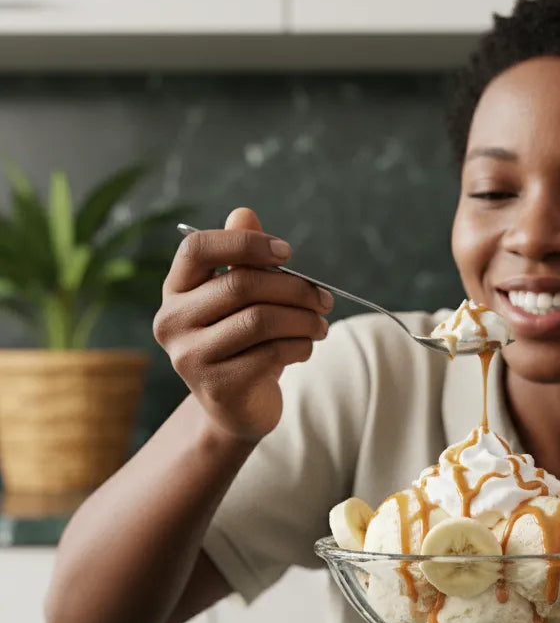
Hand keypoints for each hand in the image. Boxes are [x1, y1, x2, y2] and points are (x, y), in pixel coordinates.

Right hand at [153, 207, 333, 442]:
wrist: (236, 409)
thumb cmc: (243, 344)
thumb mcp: (243, 300)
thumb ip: (242, 258)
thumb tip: (244, 213)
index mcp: (176, 289)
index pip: (198, 248)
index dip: (246, 243)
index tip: (287, 253)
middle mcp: (172, 320)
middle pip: (241, 285)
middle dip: (294, 288)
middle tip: (324, 299)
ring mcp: (190, 356)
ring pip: (261, 320)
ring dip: (304, 319)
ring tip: (320, 325)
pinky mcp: (217, 385)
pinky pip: (271, 353)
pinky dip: (300, 346)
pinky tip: (305, 348)